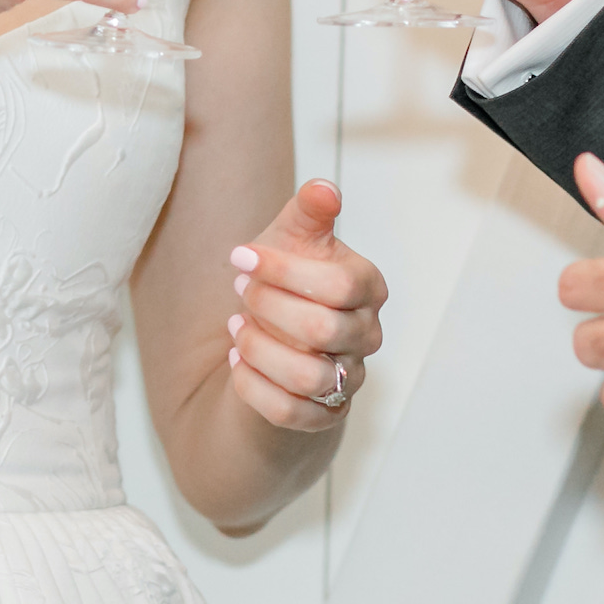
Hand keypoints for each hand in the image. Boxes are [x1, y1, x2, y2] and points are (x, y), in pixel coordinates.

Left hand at [225, 180, 387, 430]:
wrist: (279, 331)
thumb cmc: (289, 277)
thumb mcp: (294, 237)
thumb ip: (309, 212)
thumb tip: (324, 189)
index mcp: (368, 288)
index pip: (339, 285)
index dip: (284, 271)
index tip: (240, 257)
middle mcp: (367, 336)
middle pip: (322, 331)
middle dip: (269, 308)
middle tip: (239, 291)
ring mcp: (349, 379)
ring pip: (307, 377)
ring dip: (259, 349)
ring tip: (235, 327)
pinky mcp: (325, 413)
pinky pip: (289, 412)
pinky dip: (254, 386)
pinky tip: (235, 360)